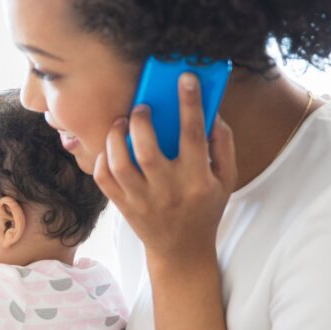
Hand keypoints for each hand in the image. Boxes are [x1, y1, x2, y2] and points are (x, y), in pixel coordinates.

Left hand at [93, 72, 237, 266]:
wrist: (182, 251)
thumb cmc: (206, 208)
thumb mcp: (226, 180)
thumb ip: (223, 145)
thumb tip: (212, 111)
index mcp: (197, 180)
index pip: (193, 136)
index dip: (190, 103)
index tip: (185, 78)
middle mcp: (168, 191)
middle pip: (147, 151)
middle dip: (142, 122)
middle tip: (141, 107)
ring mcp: (142, 201)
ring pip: (120, 165)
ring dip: (117, 138)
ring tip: (122, 122)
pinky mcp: (123, 207)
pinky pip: (105, 180)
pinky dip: (104, 159)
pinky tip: (112, 146)